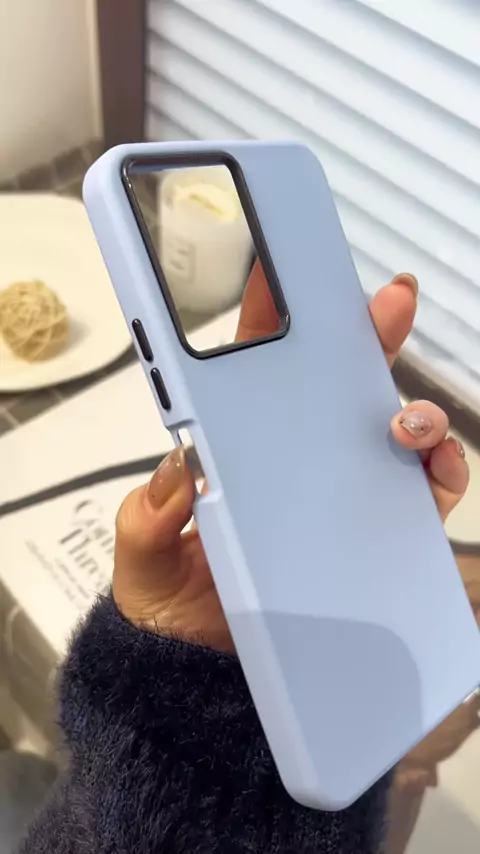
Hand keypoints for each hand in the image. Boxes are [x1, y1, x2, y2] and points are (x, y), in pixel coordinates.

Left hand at [113, 267, 469, 650]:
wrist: (209, 674)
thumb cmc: (173, 606)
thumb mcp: (144, 557)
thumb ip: (151, 515)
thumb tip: (182, 470)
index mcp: (239, 450)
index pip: (256, 372)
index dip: (271, 318)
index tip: (287, 271)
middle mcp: (295, 462)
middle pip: (336, 386)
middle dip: (367, 338)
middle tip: (391, 305)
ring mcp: (338, 495)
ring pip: (389, 437)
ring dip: (411, 413)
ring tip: (407, 419)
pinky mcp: (370, 535)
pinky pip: (417, 497)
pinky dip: (436, 477)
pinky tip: (431, 468)